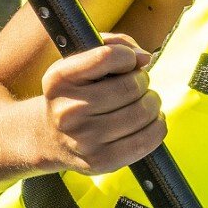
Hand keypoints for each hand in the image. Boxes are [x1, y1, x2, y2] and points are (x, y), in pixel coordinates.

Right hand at [38, 32, 164, 175]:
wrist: (50, 137)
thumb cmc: (77, 92)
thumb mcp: (82, 61)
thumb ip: (115, 45)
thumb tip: (144, 58)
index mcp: (59, 80)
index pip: (107, 56)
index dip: (127, 57)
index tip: (127, 62)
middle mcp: (67, 111)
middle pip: (131, 87)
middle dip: (142, 81)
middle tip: (137, 85)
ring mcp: (83, 140)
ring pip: (142, 112)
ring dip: (153, 103)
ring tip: (143, 102)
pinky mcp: (100, 162)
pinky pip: (147, 140)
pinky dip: (157, 125)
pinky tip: (149, 121)